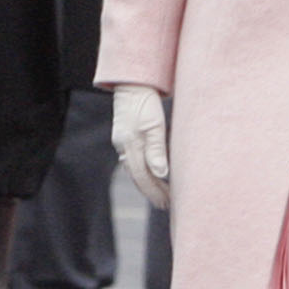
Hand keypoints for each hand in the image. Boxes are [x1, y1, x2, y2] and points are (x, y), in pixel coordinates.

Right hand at [111, 86, 170, 209]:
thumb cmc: (146, 102)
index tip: (166, 203)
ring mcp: (121, 142)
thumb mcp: (155, 125)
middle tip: (165, 204)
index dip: (155, 191)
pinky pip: (133, 160)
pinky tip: (151, 174)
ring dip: (147, 183)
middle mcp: (123, 146)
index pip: (143, 176)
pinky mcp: (124, 137)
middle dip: (152, 191)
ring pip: (135, 169)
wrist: (132, 83)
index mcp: (130, 145)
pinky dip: (143, 170)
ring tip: (160, 194)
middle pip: (138, 176)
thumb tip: (161, 174)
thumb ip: (157, 150)